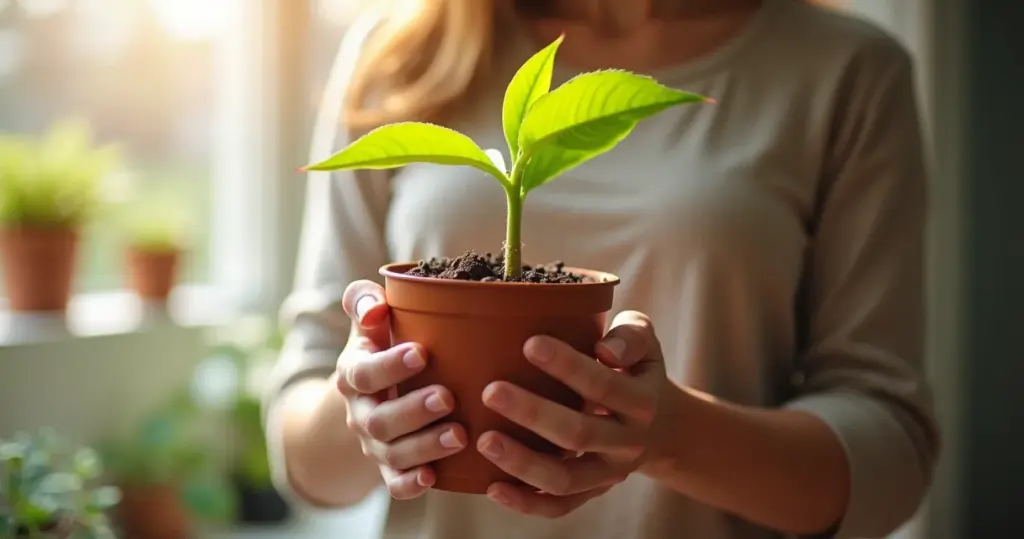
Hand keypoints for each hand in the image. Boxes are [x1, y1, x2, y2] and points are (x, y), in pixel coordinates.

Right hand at [336, 280, 468, 499]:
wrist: (372, 393)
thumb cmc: (383, 344)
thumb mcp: (370, 320)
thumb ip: (365, 301)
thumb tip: (375, 307)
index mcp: (354, 373)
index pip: (364, 373)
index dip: (390, 366)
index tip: (422, 353)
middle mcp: (360, 412)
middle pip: (379, 420)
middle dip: (413, 411)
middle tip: (448, 397)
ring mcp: (374, 444)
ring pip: (392, 453)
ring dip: (424, 446)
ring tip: (460, 435)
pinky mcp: (389, 467)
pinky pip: (394, 483)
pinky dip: (410, 484)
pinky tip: (434, 478)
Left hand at [477, 310, 669, 516]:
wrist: (660, 424)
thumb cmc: (634, 368)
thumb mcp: (645, 341)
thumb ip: (630, 336)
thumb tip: (605, 350)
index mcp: (641, 402)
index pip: (603, 385)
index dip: (567, 366)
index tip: (529, 344)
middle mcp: (628, 443)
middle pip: (579, 434)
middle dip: (532, 413)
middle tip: (491, 392)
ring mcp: (609, 474)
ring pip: (565, 479)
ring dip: (523, 463)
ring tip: (484, 441)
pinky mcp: (592, 492)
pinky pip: (559, 506)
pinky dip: (526, 503)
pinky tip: (493, 487)